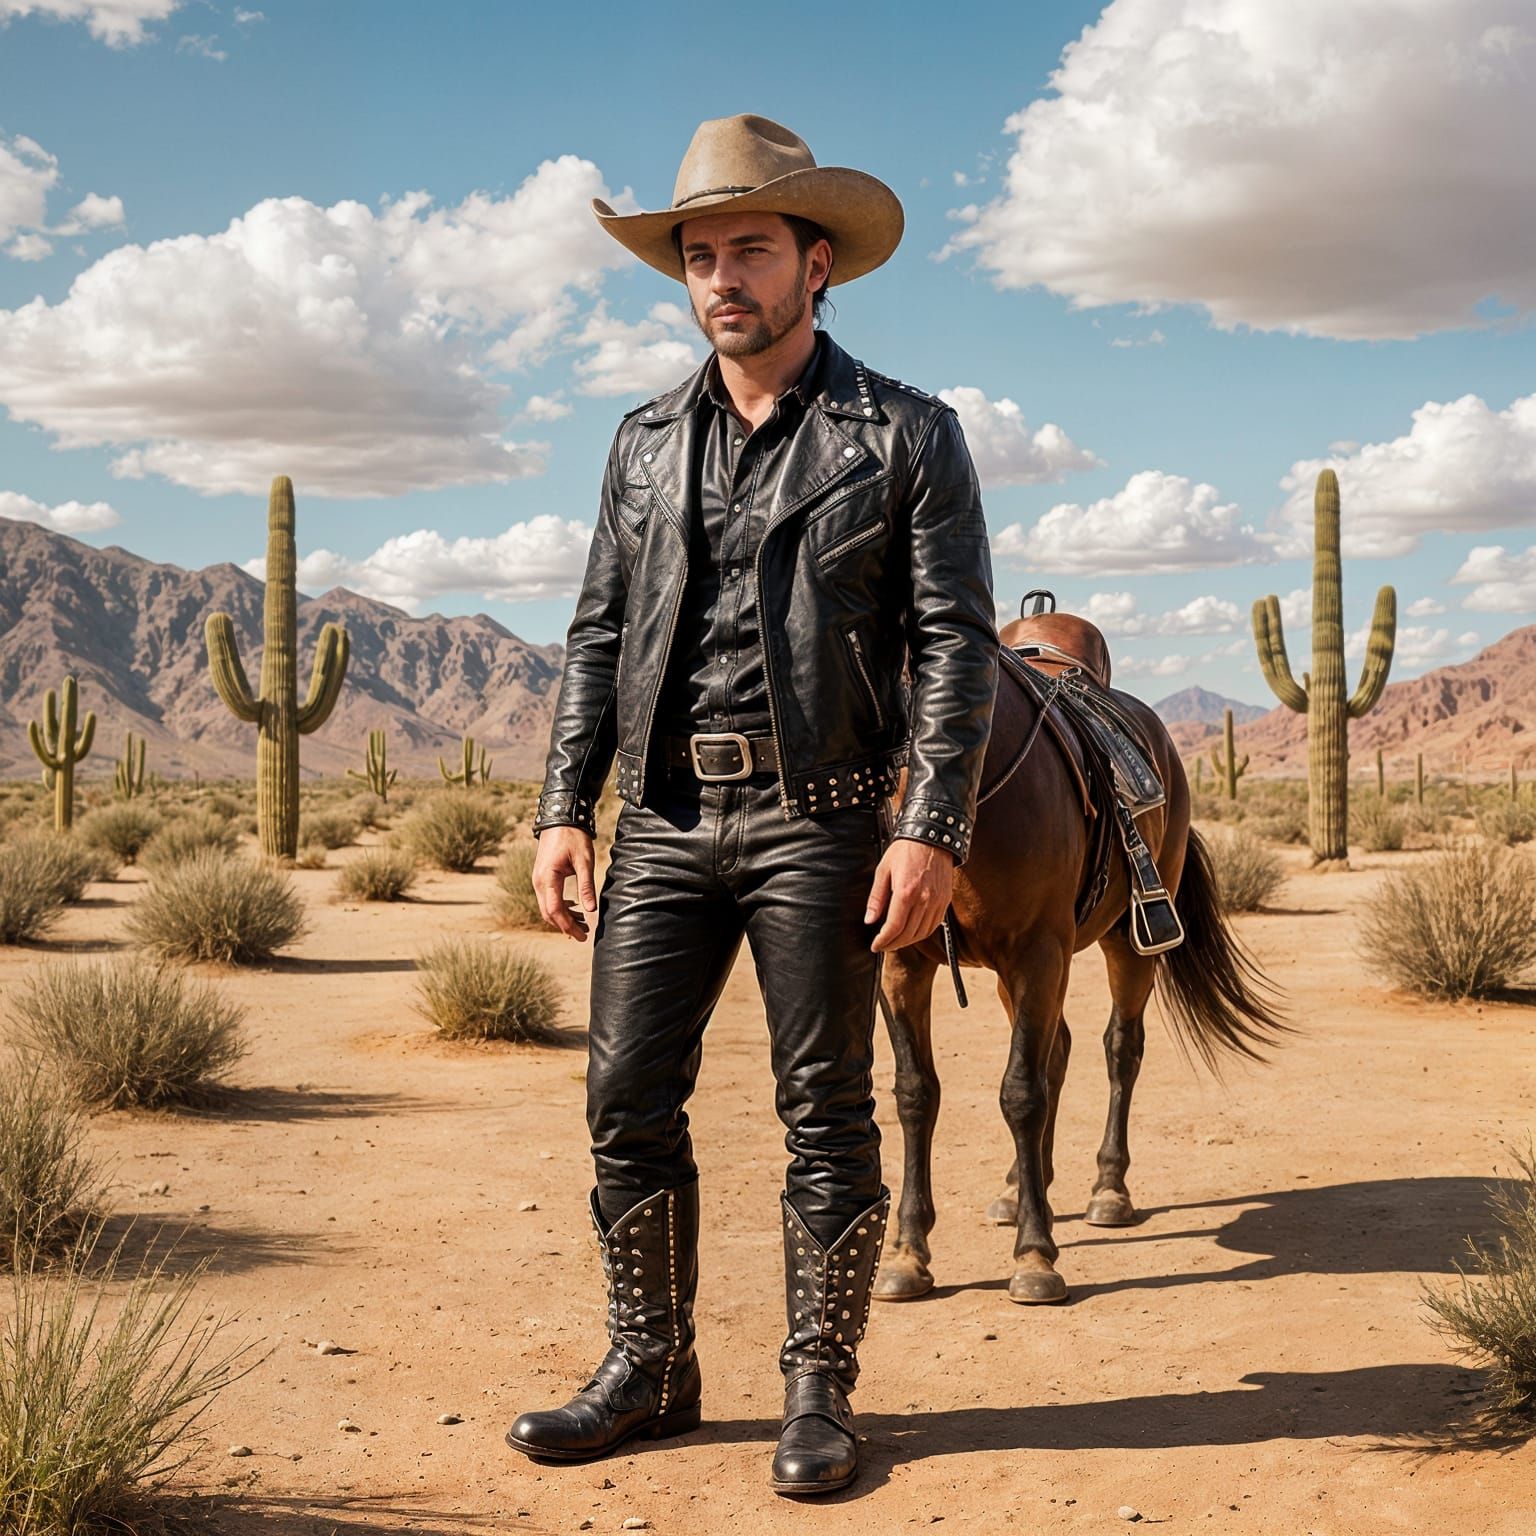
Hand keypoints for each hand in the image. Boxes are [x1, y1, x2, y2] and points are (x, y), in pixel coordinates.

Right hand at [532, 826, 597, 940]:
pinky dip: (560, 908)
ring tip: (584, 924)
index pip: (555, 911)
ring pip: (547, 907)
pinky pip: (548, 898)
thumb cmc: (573, 837)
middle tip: (585, 935)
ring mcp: (538, 879)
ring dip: (563, 918)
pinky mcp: (542, 877)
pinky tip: (575, 909)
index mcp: (547, 879)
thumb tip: (591, 910)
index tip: (583, 936)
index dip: (568, 926)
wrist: (560, 818)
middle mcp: (539, 882)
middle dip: (566, 926)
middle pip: (549, 913)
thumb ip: (586, 886)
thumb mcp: (584, 861)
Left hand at [864, 837, 954, 952]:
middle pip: (908, 934)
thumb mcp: (883, 870)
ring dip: (907, 941)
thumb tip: (869, 920)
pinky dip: (922, 933)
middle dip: (893, 944)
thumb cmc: (905, 851)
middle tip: (882, 946)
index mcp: (906, 892)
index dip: (883, 941)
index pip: (894, 928)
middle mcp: (924, 900)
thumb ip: (876, 898)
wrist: (931, 836)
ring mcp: (937, 901)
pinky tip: (912, 933)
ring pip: (922, 933)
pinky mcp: (945, 900)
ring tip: (895, 941)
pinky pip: (934, 925)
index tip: (875, 946)